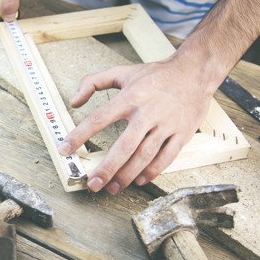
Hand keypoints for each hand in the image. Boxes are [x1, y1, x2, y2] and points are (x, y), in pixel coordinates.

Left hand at [57, 56, 215, 193]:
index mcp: (130, 97)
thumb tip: (74, 101)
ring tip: (113, 187)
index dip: (80, 135)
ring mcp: (166, 124)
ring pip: (145, 155)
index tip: (64, 149)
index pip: (99, 118)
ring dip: (128, 174)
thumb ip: (93, 82)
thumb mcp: (122, 71)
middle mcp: (147, 112)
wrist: (194, 71)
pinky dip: (153, 171)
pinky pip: (167, 157)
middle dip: (107, 168)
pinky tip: (140, 180)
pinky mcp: (181, 133)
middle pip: (124, 146)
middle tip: (93, 184)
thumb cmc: (156, 74)